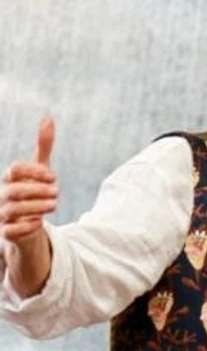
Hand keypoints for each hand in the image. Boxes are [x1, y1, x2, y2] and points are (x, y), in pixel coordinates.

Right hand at [0, 118, 57, 243]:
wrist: (27, 220)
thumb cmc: (33, 189)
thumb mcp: (40, 169)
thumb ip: (43, 146)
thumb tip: (48, 118)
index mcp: (10, 178)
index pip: (15, 170)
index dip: (34, 171)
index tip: (53, 177)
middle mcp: (3, 195)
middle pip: (13, 191)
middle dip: (37, 191)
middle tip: (57, 193)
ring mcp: (2, 214)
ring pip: (12, 210)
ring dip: (35, 207)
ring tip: (54, 205)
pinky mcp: (7, 232)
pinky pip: (11, 231)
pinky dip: (25, 227)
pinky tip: (40, 223)